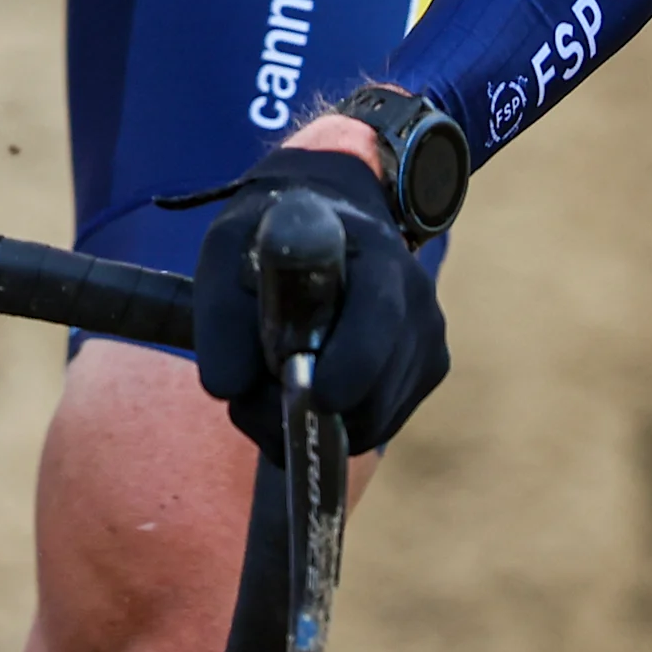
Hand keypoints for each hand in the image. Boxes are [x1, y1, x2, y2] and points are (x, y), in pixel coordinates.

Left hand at [189, 146, 446, 456]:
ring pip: (373, 421)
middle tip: (253, 396)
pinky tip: (311, 386)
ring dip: (315, 425)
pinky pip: (379, 426)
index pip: (381, 317)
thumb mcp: (229, 252)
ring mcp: (428, 340)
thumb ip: (222, 315)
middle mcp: (417, 299)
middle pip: (375, 391)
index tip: (314, 396)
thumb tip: (229, 387)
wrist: (325, 225)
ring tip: (276, 385)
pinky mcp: (428, 372)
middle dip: (309, 412)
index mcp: (377, 254)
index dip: (351, 365)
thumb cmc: (273, 238)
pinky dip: (337, 427)